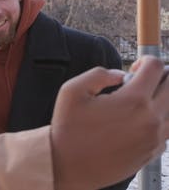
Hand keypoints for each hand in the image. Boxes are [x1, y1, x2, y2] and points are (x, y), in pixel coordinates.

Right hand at [51, 55, 168, 189]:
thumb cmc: (67, 129)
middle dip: (159, 77)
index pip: (156, 67)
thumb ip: (99, 74)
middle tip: (143, 80)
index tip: (135, 67)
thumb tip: (120, 75)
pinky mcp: (152, 152)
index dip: (146, 60)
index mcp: (133, 100)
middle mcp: (150, 118)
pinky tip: (137, 121)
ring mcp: (154, 137)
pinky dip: (158, 120)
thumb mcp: (72, 90)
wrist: (67, 165)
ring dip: (161, 99)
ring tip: (140, 101)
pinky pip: (167, 130)